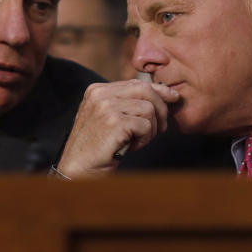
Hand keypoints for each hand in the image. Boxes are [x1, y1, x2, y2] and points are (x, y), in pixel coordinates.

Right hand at [56, 79, 179, 176]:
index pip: (136, 83)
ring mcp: (107, 107)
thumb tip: (161, 94)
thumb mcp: (108, 118)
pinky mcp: (115, 122)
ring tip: (138, 141)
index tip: (173, 98)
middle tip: (162, 127)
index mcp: (97, 90)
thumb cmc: (96, 147)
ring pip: (149, 109)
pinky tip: (131, 147)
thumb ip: (125, 103)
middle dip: (161, 109)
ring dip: (151, 129)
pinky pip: (146, 125)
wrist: (78, 168)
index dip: (159, 91)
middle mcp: (101, 94)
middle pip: (146, 90)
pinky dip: (145, 139)